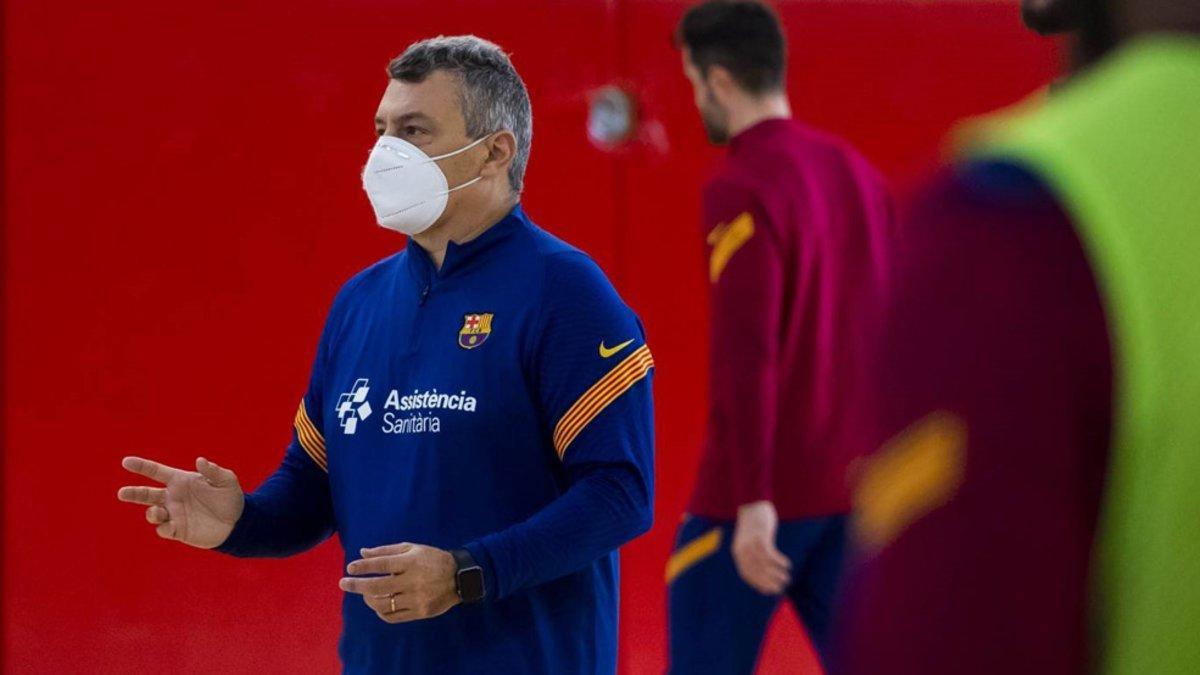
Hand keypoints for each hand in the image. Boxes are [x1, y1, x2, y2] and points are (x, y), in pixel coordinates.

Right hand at [117, 456, 244, 548]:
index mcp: (180, 481)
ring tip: (156, 512)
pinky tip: (168, 525)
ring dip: (151, 513)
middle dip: (133, 493)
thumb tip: (200, 460)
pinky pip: (164, 529)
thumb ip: (213, 470)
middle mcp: (173, 497)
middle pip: (146, 494)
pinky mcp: (178, 530)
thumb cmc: (230, 497)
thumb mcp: (226, 480)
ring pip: (152, 513)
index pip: (156, 471)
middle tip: (122, 493)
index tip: (126, 462)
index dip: (141, 466)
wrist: (237, 522)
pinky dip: (163, 527)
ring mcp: (174, 514)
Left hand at [339, 543, 460, 623]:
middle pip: (378, 587)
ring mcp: (416, 599)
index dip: (364, 567)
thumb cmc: (432, 559)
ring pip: (383, 604)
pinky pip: (393, 616)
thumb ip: (386, 551)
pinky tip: (378, 605)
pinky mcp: (420, 612)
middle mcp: (413, 581)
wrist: (460, 577)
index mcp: (411, 562)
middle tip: (343, 583)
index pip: (382, 565)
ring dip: (368, 599)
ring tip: (364, 594)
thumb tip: (362, 553)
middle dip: (357, 585)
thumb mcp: (412, 548)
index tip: (350, 568)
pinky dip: (381, 611)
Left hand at [732, 500, 791, 594]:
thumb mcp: (750, 539)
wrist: (752, 503)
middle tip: (780, 588)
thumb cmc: (753, 523)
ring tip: (786, 578)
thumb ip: (753, 554)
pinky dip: (778, 562)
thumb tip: (764, 570)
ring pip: (763, 565)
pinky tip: (787, 565)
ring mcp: (750, 543)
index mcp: (738, 552)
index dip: (758, 584)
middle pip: (756, 571)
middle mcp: (742, 550)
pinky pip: (770, 554)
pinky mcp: (760, 536)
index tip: (769, 591)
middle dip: (768, 582)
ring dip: (776, 574)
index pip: (746, 574)